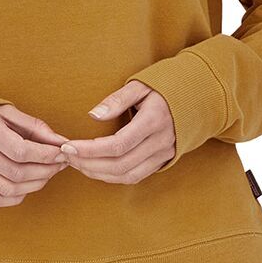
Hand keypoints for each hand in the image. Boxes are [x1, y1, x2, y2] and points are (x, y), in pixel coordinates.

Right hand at [0, 103, 71, 206]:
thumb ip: (35, 127)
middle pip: (16, 173)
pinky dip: (16, 197)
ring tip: (47, 173)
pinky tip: (26, 184)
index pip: (20, 150)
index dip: (46, 155)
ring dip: (35, 185)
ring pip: (8, 190)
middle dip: (45, 171)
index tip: (61, 152)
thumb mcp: (8, 111)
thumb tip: (62, 142)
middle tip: (59, 164)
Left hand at [58, 80, 175, 182]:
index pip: (118, 145)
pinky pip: (135, 176)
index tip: (68, 146)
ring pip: (127, 175)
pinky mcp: (163, 161)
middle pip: (120, 164)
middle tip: (66, 156)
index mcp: (154, 120)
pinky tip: (95, 168)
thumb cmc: (162, 87)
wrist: (195, 98)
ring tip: (76, 163)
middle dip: (89, 164)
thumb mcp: (140, 85)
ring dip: (98, 173)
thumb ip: (116, 100)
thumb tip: (92, 115)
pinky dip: (112, 177)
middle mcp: (161, 142)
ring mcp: (164, 154)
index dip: (90, 150)